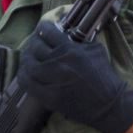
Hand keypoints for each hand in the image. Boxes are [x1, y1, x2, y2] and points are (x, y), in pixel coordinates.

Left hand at [18, 21, 132, 132]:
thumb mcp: (95, 49)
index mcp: (70, 49)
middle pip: (35, 48)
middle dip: (33, 42)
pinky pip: (28, 84)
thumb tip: (64, 32)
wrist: (109, 104)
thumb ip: (78, 40)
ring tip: (28, 57)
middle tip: (34, 43)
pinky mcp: (49, 97)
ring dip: (26, 59)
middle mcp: (58, 63)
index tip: (41, 28)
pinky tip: (26, 72)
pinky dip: (24, 76)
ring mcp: (52, 81)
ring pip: (29, 65)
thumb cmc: (104, 75)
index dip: (42, 28)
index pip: (47, 32)